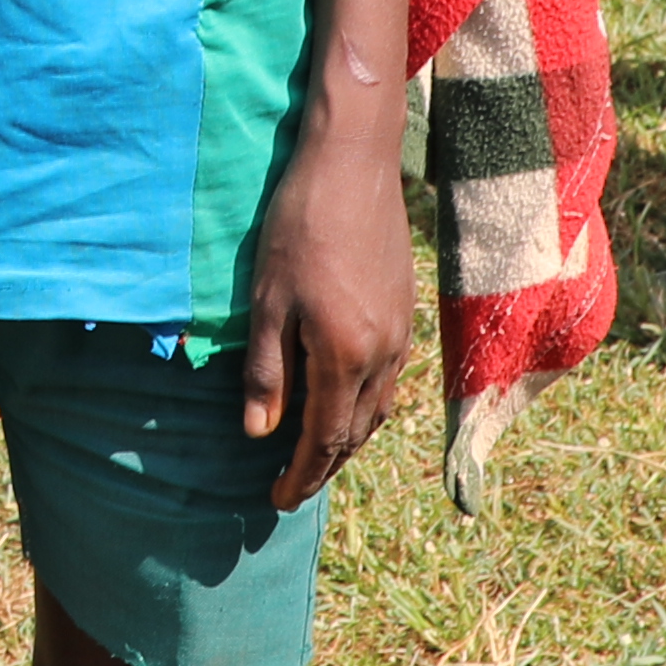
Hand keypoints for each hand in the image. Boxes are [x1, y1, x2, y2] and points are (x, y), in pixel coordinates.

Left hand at [234, 86, 415, 505]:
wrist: (353, 164)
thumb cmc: (298, 225)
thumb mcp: (267, 299)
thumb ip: (266, 371)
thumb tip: (259, 433)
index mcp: (343, 355)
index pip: (323, 438)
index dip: (300, 475)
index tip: (276, 502)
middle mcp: (382, 354)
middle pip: (355, 433)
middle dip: (323, 468)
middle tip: (291, 490)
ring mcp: (400, 333)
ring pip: (377, 409)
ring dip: (347, 441)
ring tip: (316, 457)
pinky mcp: (406, 311)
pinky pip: (389, 380)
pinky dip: (365, 407)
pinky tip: (346, 403)